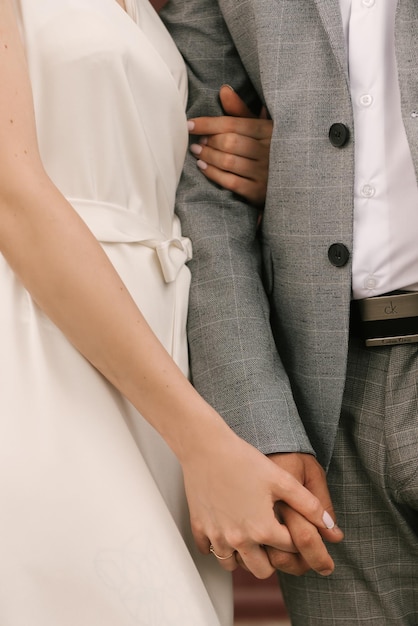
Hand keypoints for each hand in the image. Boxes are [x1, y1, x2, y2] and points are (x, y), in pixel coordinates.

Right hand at [180, 424, 339, 579]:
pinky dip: (219, 546)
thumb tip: (332, 528)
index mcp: (263, 529)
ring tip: (250, 536)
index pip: (289, 549)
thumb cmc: (243, 459)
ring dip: (244, 556)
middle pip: (263, 570)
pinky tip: (226, 529)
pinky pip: (209, 552)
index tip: (292, 526)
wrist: (206, 446)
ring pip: (234, 566)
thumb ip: (309, 505)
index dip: (295, 538)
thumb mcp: (281, 479)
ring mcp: (217, 536)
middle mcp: (239, 539)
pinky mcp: (199, 528)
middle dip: (272, 557)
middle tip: (273, 538)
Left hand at [188, 84, 271, 206]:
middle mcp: (268, 151)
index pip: (233, 124)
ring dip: (208, 156)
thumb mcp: (259, 129)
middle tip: (197, 141)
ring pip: (228, 162)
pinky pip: (230, 181)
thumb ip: (240, 111)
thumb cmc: (268, 151)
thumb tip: (224, 90)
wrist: (289, 182)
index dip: (208, 123)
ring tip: (197, 152)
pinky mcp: (258, 191)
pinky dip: (213, 173)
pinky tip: (203, 167)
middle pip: (229, 142)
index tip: (189, 124)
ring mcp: (264, 173)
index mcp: (268, 130)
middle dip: (209, 141)